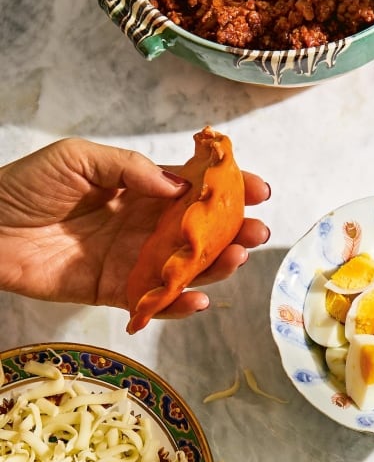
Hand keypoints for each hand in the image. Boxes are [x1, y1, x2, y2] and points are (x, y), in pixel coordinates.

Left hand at [0, 137, 270, 318]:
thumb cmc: (25, 185)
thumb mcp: (79, 157)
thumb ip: (130, 168)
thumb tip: (177, 188)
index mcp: (138, 188)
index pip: (193, 188)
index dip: (228, 188)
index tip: (259, 189)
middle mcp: (143, 225)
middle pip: (199, 231)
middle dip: (233, 230)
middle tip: (257, 231)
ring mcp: (132, 260)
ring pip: (186, 267)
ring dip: (216, 266)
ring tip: (237, 258)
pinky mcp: (115, 292)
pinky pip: (154, 301)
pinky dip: (179, 305)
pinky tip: (200, 299)